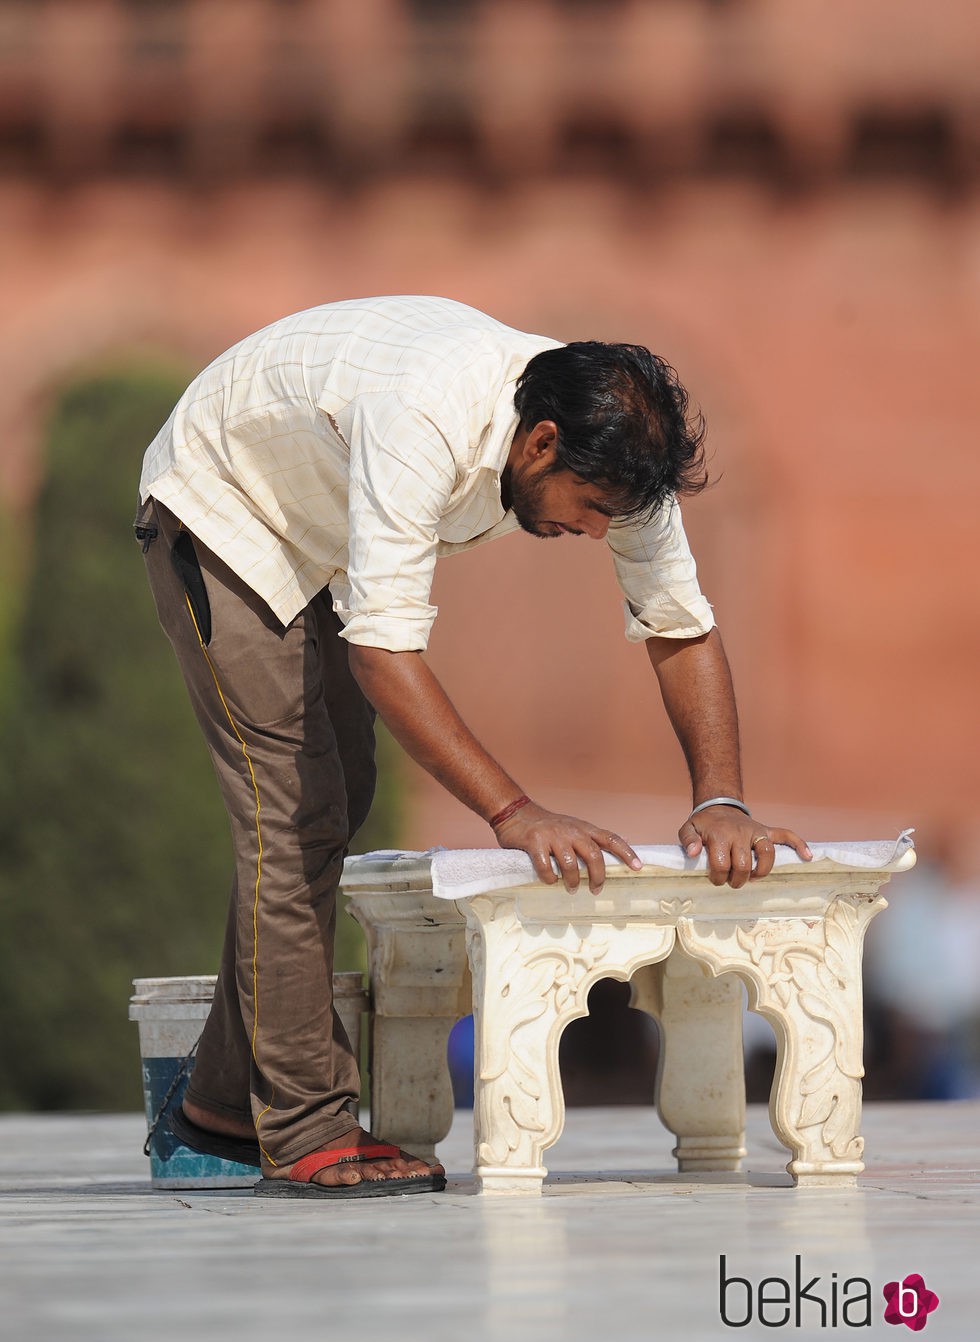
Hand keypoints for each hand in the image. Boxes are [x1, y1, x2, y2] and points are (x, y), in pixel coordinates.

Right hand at [493, 801, 641, 893]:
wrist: (515, 812)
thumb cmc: (547, 826)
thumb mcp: (573, 827)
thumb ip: (590, 839)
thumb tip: (618, 849)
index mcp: (583, 828)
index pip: (610, 838)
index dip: (626, 852)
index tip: (638, 867)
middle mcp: (571, 830)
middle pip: (593, 856)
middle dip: (598, 877)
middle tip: (596, 890)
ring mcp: (552, 836)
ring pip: (571, 864)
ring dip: (573, 881)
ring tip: (571, 889)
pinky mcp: (534, 842)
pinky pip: (545, 867)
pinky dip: (549, 878)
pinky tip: (550, 881)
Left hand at [678, 805, 811, 888]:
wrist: (718, 805)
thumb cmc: (704, 824)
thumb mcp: (688, 829)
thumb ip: (688, 840)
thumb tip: (694, 853)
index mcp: (720, 835)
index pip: (722, 864)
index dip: (718, 877)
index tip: (716, 879)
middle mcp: (740, 833)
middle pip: (744, 864)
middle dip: (737, 879)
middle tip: (731, 881)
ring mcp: (756, 831)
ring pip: (767, 854)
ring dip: (761, 871)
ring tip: (753, 878)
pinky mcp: (766, 830)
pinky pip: (786, 835)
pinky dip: (799, 844)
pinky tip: (808, 856)